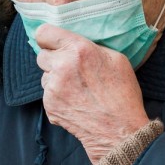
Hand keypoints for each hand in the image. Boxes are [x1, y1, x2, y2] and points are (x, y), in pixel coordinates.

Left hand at [34, 24, 149, 161]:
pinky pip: (47, 94)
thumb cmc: (122, 94)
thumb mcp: (116, 59)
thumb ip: (91, 47)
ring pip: (44, 76)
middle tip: (71, 69)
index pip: (44, 33)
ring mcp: (53, 87)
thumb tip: (75, 45)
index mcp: (79, 50)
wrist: (119, 131)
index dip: (48, 38)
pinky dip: (57, 96)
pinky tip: (75, 102)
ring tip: (77, 89)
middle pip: (42, 55)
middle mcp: (62, 66)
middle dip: (53, 60)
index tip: (53, 42)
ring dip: (55, 79)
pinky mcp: (49, 105)